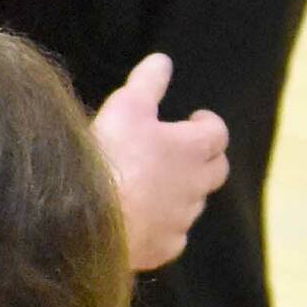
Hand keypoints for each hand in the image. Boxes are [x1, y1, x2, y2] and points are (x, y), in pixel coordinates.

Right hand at [90, 53, 229, 270]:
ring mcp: (182, 219)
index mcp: (192, 148)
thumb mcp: (125, 107)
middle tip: (182, 151)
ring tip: (154, 184)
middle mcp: (195, 184)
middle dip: (204, 158)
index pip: (217, 132)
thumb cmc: (110, 155)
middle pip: (216, 170)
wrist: (90, 216)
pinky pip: (174, 235)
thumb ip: (147, 83)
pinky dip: (164, 225)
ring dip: (182, 191)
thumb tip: (163, 60)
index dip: (207, 123)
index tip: (193, 118)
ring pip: (193, 203)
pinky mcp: (164, 247)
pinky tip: (144, 221)